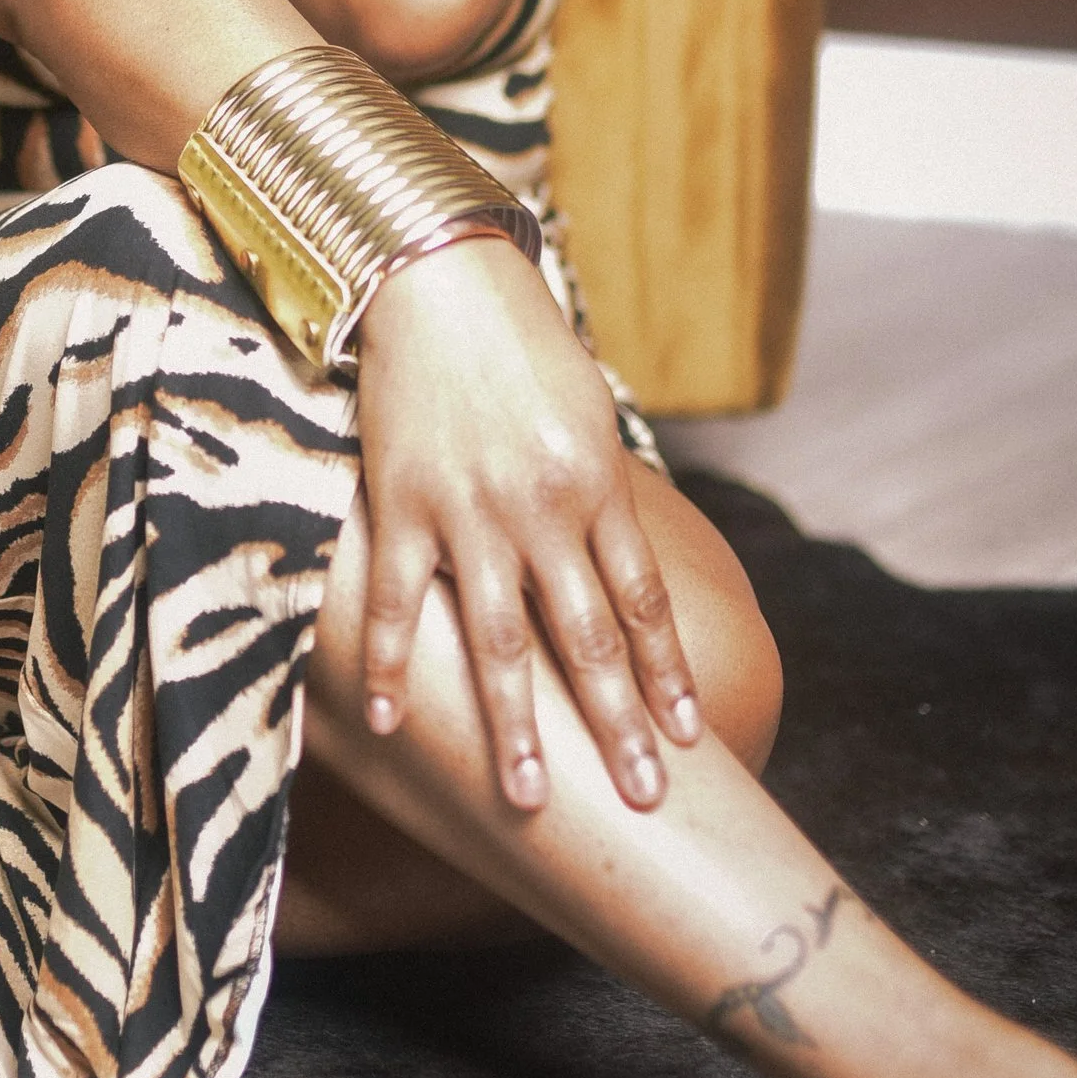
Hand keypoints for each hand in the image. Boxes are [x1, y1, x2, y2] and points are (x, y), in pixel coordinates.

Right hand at [350, 237, 699, 814]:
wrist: (442, 277)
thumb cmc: (523, 345)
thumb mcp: (587, 416)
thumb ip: (600, 498)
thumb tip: (618, 571)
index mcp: (599, 487)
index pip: (643, 604)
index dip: (665, 677)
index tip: (686, 740)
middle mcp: (543, 510)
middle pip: (590, 641)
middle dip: (617, 727)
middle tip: (641, 800)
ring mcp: (470, 513)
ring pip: (499, 642)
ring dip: (515, 728)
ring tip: (525, 798)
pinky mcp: (403, 504)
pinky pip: (395, 603)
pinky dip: (392, 667)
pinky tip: (390, 725)